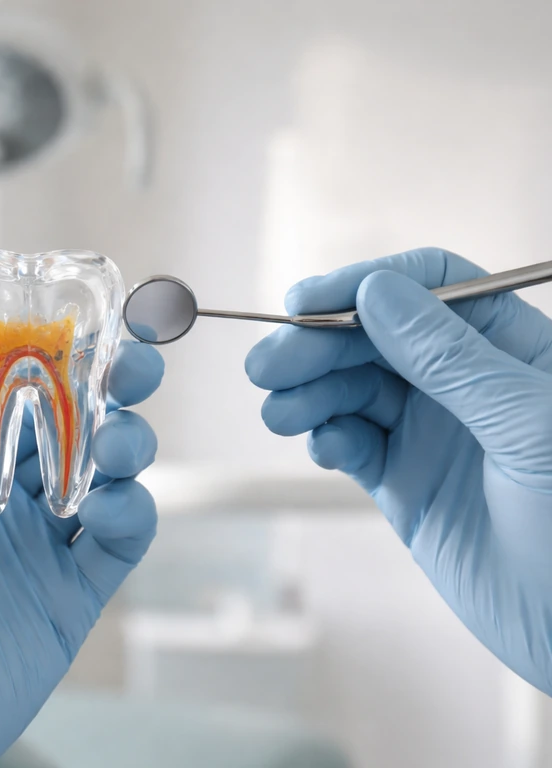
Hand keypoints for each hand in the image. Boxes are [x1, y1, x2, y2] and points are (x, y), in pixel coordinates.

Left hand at [0, 283, 162, 767]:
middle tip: (136, 365)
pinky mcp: (65, 598)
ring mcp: (34, 547)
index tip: (86, 313)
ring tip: (120, 444)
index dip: (50, 348)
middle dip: (109, 389)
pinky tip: (115, 507)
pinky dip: (130, 515)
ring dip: (125, 447)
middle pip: (71, 424)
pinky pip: (117, 544)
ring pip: (103, 476)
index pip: (11, 386)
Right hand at [245, 247, 551, 696]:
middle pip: (373, 336)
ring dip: (308, 393)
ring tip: (280, 415)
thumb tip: (375, 292)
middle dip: (314, 345)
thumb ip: (449, 357)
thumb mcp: (526, 426)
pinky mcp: (402, 481)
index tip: (304, 302)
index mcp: (510, 348)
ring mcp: (431, 430)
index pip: (428, 288)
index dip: (363, 286)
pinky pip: (349, 442)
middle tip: (267, 366)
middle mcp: (465, 381)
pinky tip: (324, 448)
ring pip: (350, 387)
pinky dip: (326, 438)